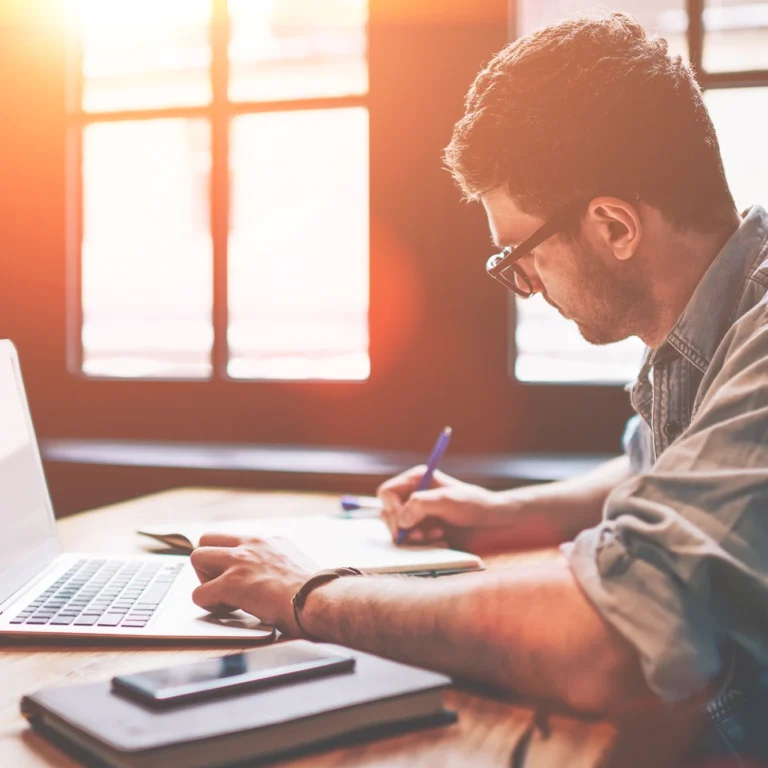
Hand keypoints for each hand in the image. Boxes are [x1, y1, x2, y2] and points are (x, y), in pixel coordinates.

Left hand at [190, 533, 317, 635]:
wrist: (320, 598)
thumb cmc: (316, 591)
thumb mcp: (297, 566)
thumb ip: (279, 565)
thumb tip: (276, 579)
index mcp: (270, 541)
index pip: (234, 539)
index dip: (229, 559)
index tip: (236, 575)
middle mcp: (253, 544)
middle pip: (208, 539)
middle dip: (208, 563)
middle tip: (222, 584)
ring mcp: (240, 562)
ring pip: (197, 557)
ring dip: (204, 580)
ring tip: (223, 598)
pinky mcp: (232, 584)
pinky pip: (199, 593)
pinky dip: (208, 605)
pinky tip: (227, 611)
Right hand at [377, 466, 499, 546]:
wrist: (490, 521)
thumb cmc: (473, 504)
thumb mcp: (447, 500)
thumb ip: (420, 505)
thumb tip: (400, 520)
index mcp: (415, 479)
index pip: (386, 493)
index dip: (392, 508)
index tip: (405, 522)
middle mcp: (412, 495)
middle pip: (387, 513)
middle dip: (403, 527)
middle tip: (420, 534)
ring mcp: (416, 514)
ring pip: (397, 530)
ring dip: (414, 537)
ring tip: (436, 536)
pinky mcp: (421, 530)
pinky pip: (409, 542)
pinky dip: (421, 545)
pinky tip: (440, 541)